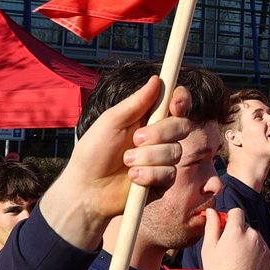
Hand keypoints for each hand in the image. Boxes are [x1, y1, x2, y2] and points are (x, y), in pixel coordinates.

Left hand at [43, 77, 192, 247]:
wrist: (87, 190)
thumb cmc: (93, 152)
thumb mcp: (111, 122)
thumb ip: (136, 102)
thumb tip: (156, 79)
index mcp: (148, 117)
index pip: (176, 102)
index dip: (182, 100)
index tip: (175, 105)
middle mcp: (159, 137)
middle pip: (181, 125)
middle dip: (160, 133)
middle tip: (136, 140)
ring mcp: (163, 160)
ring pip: (175, 151)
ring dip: (147, 157)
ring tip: (126, 163)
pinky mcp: (163, 181)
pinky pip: (169, 174)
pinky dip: (148, 175)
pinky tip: (132, 178)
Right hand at [199, 207, 269, 269]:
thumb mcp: (209, 248)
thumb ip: (211, 226)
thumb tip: (211, 211)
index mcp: (236, 230)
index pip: (236, 212)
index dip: (230, 219)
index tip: (224, 230)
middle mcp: (253, 235)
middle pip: (245, 226)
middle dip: (238, 233)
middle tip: (229, 250)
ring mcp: (263, 246)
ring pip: (254, 238)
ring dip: (247, 243)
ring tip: (238, 261)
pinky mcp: (269, 257)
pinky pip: (261, 249)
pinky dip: (255, 254)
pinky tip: (247, 267)